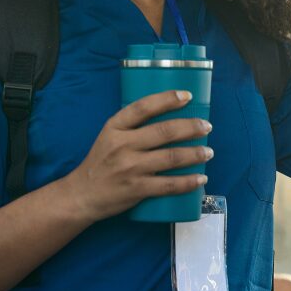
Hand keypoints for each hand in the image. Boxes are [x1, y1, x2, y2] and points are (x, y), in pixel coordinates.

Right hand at [62, 90, 212, 222]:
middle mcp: (122, 145)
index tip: (187, 95)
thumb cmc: (101, 162)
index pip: (143, 107)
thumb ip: (132, 126)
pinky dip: (188, 182)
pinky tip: (200, 178)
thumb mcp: (109, 136)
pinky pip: (168, 185)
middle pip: (164, 131)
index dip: (167, 99)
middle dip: (191, 127)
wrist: (82, 194)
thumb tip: (168, 115)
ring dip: (195, 154)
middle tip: (206, 127)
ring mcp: (130, 168)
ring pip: (171, 157)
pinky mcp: (137, 189)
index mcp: (115, 127)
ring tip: (208, 152)